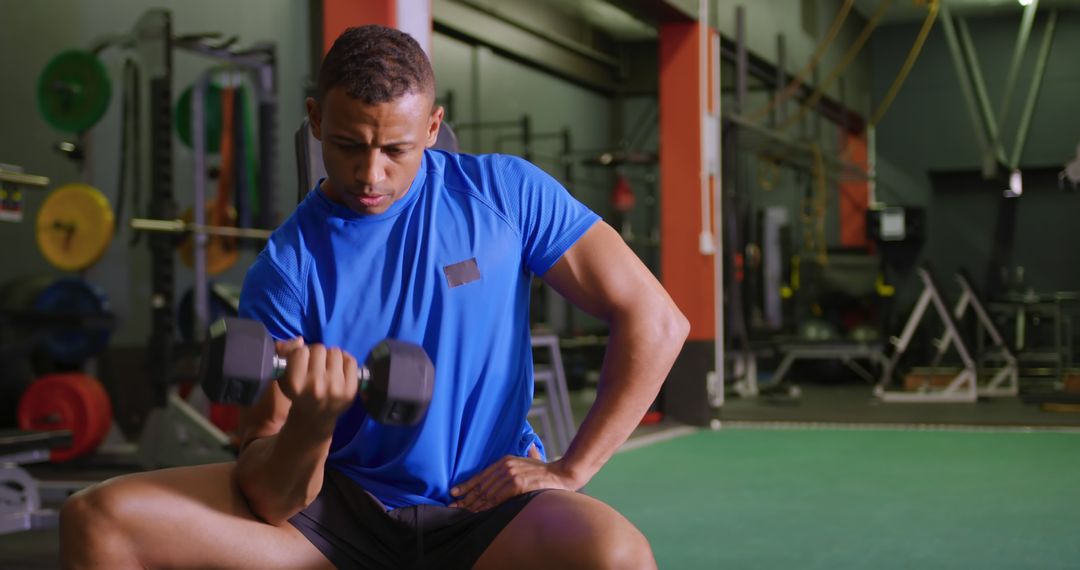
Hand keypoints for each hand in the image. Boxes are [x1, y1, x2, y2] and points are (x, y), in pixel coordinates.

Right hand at [275, 339, 358, 431]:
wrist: (314, 417)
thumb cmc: (298, 394)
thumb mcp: (284, 377)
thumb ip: (287, 354)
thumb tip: (300, 340)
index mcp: (296, 384)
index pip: (301, 351)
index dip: (302, 353)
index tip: (302, 361)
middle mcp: (316, 385)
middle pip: (319, 349)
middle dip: (317, 353)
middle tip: (316, 363)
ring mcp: (336, 388)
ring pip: (335, 352)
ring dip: (330, 356)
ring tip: (327, 366)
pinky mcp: (351, 389)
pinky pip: (351, 360)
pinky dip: (345, 360)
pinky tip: (339, 368)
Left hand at [450, 446, 579, 511]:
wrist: (563, 474)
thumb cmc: (546, 471)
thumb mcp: (529, 460)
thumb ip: (522, 458)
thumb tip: (528, 447)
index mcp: (505, 461)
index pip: (481, 475)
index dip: (466, 485)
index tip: (453, 493)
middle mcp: (505, 466)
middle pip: (481, 485)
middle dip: (466, 498)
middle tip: (452, 507)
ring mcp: (511, 475)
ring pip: (487, 493)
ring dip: (474, 505)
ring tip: (462, 513)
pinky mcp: (518, 484)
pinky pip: (498, 498)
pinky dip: (487, 507)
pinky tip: (479, 513)